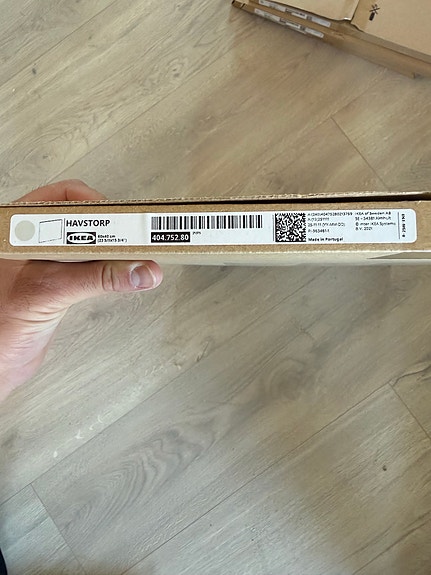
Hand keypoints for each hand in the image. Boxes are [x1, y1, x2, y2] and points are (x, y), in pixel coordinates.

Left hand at [0, 180, 162, 400]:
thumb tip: (139, 270)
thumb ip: (97, 278)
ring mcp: (47, 262)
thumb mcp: (52, 292)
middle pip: (82, 219)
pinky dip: (109, 269)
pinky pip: (90, 267)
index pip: (63, 198)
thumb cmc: (1, 326)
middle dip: (110, 226)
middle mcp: (33, 241)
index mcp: (19, 229)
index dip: (94, 205)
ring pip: (88, 243)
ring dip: (113, 249)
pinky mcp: (59, 284)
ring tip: (134, 253)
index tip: (119, 223)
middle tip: (134, 236)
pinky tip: (121, 273)